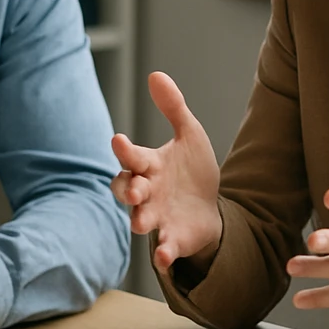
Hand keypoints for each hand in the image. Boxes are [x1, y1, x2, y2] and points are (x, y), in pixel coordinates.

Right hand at [111, 71, 224, 271]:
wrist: (210, 209)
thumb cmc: (191, 171)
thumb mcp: (189, 135)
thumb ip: (173, 108)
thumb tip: (155, 74)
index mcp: (150, 166)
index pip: (132, 157)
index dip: (125, 151)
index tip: (119, 140)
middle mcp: (148, 193)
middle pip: (128, 190)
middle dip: (129, 189)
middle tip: (134, 189)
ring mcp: (158, 217)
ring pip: (140, 219)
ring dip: (140, 220)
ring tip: (141, 222)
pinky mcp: (172, 239)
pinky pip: (164, 247)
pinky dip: (163, 252)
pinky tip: (164, 254)